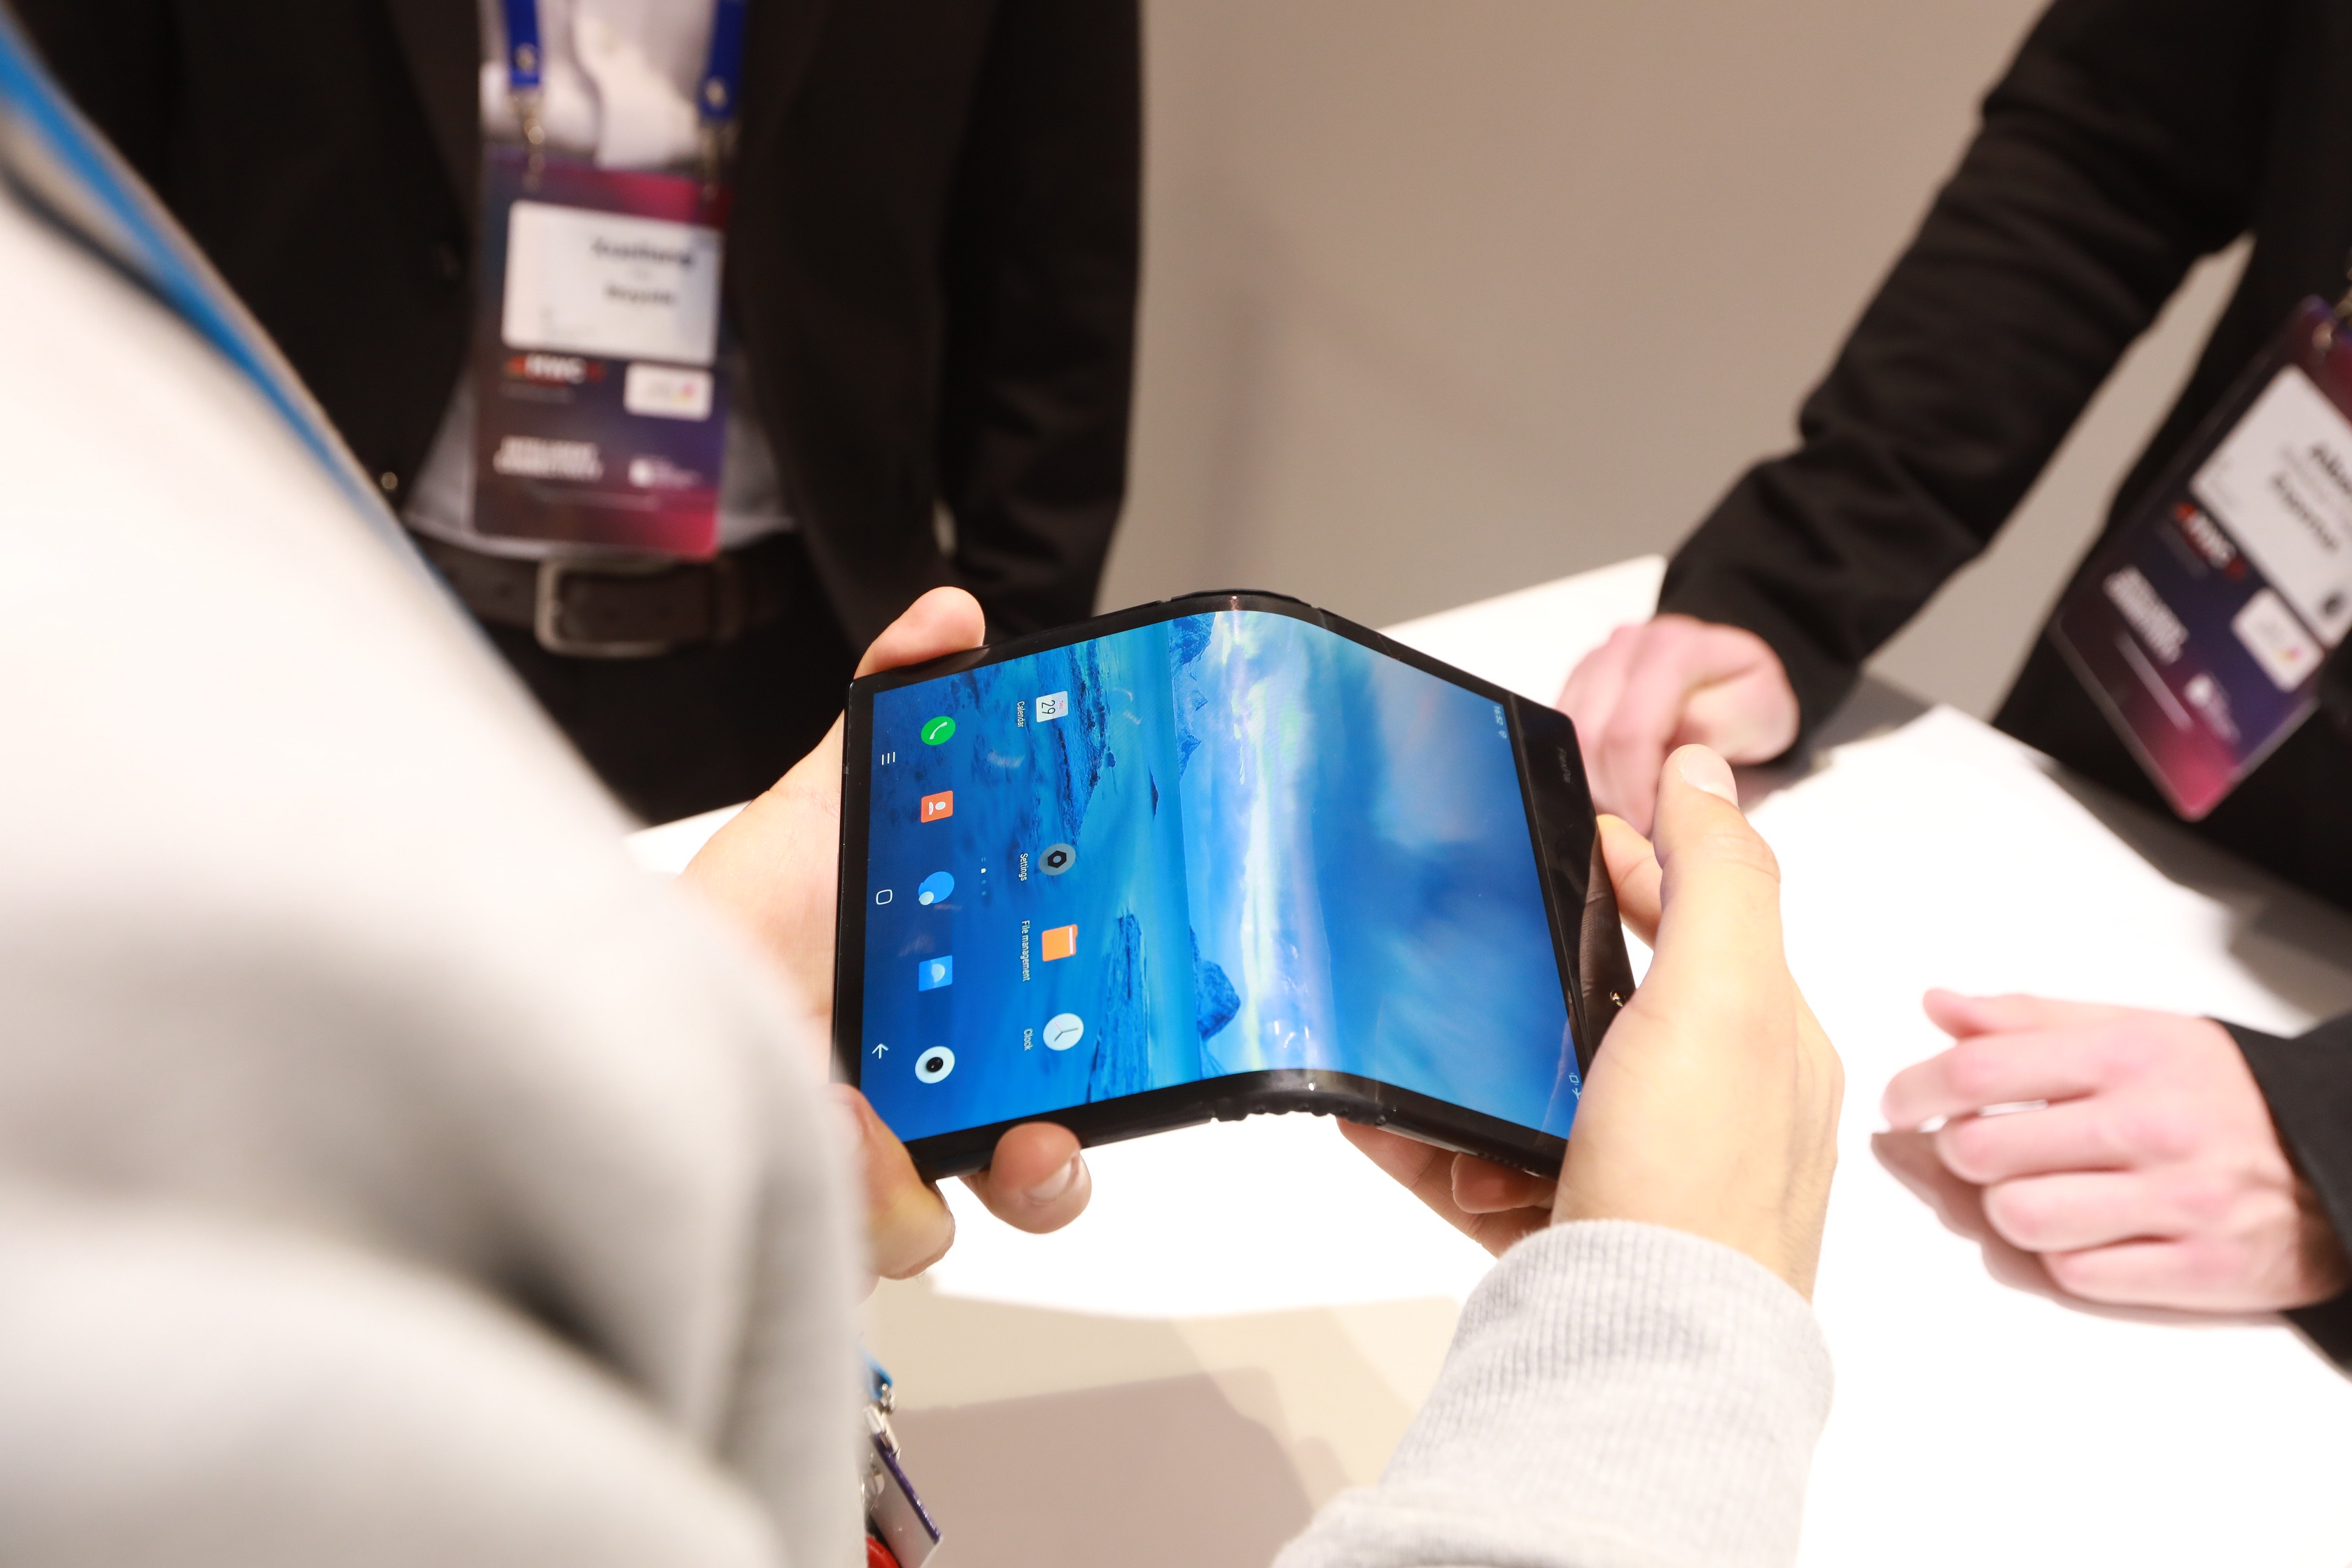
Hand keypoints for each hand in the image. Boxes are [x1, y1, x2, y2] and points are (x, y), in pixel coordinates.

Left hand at [679, 587, 1090, 1287]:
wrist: (622, 979)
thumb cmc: (741, 904)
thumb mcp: (828, 798)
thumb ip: (897, 705)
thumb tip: (949, 615)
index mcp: (970, 1008)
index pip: (1075, 1053)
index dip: (1118, 1065)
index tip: (1131, 1045)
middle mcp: (935, 1095)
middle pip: (1040, 1172)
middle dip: (1054, 1170)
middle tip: (1040, 1139)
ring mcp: (873, 1161)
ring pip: (951, 1221)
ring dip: (917, 1172)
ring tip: (861, 1106)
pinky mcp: (814, 1204)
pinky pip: (867, 1234)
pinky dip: (851, 1185)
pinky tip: (814, 1119)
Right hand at [1347, 746, 1843, 1297]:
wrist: (1647, 1356)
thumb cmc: (1695, 1182)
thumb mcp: (1721, 996)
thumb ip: (1716, 874)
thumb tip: (1707, 769)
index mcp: (1765, 1044)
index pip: (1703, 919)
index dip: (1635, 864)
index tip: (1562, 833)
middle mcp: (1712, 1111)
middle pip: (1607, 1005)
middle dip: (1529, 976)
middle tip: (1458, 951)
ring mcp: (1641, 1177)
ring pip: (1536, 1092)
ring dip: (1468, 1068)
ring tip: (1410, 1057)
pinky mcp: (1572, 1234)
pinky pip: (1482, 1169)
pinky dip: (1428, 1144)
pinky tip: (1374, 1124)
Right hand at [1556, 615, 1798, 833]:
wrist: (1735, 690)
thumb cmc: (1750, 705)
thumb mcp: (1760, 719)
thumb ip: (1717, 732)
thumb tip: (1677, 760)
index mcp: (1673, 649)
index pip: (1629, 732)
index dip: (1635, 790)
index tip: (1652, 829)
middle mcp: (1626, 647)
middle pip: (1590, 738)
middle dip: (1613, 794)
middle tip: (1644, 829)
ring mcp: (1596, 663)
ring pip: (1569, 742)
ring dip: (1598, 786)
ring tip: (1636, 808)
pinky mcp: (1576, 685)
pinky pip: (1561, 740)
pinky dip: (1587, 773)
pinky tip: (1620, 788)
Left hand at [1882, 993, 2349, 1311]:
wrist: (2339, 1157)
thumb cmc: (2221, 1093)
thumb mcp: (2135, 1031)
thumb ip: (2029, 1019)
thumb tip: (1939, 1006)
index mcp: (2126, 1056)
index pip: (1978, 1071)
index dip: (1915, 1089)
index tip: (1900, 1104)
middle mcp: (2150, 1127)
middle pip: (1982, 1153)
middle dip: (1957, 1156)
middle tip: (1970, 1151)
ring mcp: (2177, 1204)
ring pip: (2019, 1220)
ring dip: (2007, 1211)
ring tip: (2032, 1191)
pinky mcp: (2198, 1271)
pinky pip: (2074, 1276)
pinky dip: (2060, 1258)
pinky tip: (2084, 1230)